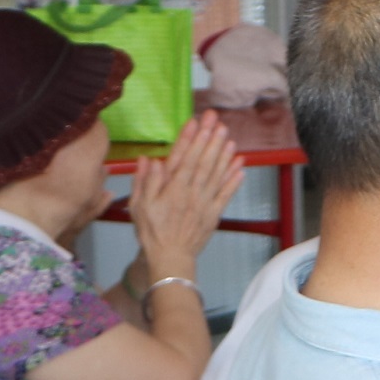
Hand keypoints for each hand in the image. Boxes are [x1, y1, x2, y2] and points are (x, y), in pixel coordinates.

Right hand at [126, 112, 241, 279]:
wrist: (170, 258)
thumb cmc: (152, 231)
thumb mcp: (139, 206)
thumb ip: (145, 181)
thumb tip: (148, 159)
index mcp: (172, 189)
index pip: (183, 158)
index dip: (191, 138)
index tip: (197, 122)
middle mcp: (191, 192)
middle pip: (203, 161)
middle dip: (210, 139)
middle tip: (218, 121)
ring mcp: (205, 202)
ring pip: (216, 174)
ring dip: (224, 154)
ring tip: (229, 137)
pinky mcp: (214, 213)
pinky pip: (226, 193)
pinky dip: (234, 178)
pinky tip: (240, 164)